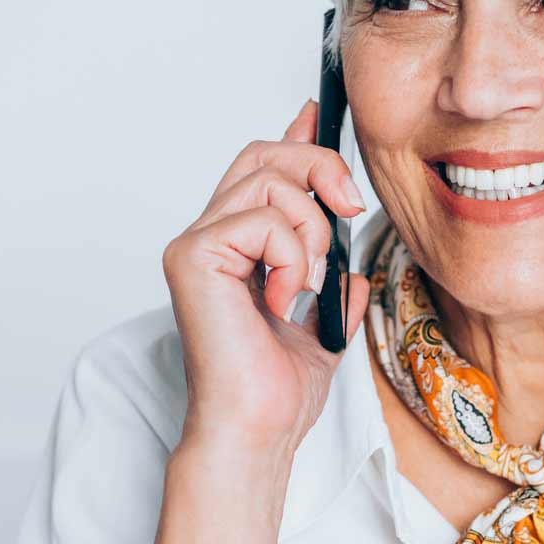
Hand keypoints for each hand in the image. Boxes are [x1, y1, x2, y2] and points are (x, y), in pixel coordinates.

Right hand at [162, 98, 372, 460]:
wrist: (258, 431)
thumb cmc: (278, 392)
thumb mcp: (325, 322)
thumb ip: (333, 279)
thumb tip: (352, 255)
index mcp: (237, 250)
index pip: (262, 171)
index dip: (295, 139)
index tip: (319, 112)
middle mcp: (209, 239)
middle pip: (264, 156)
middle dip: (319, 168)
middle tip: (349, 210)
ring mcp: (195, 245)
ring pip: (268, 182)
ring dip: (311, 230)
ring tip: (307, 284)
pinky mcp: (191, 257)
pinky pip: (261, 220)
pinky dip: (290, 256)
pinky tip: (283, 299)